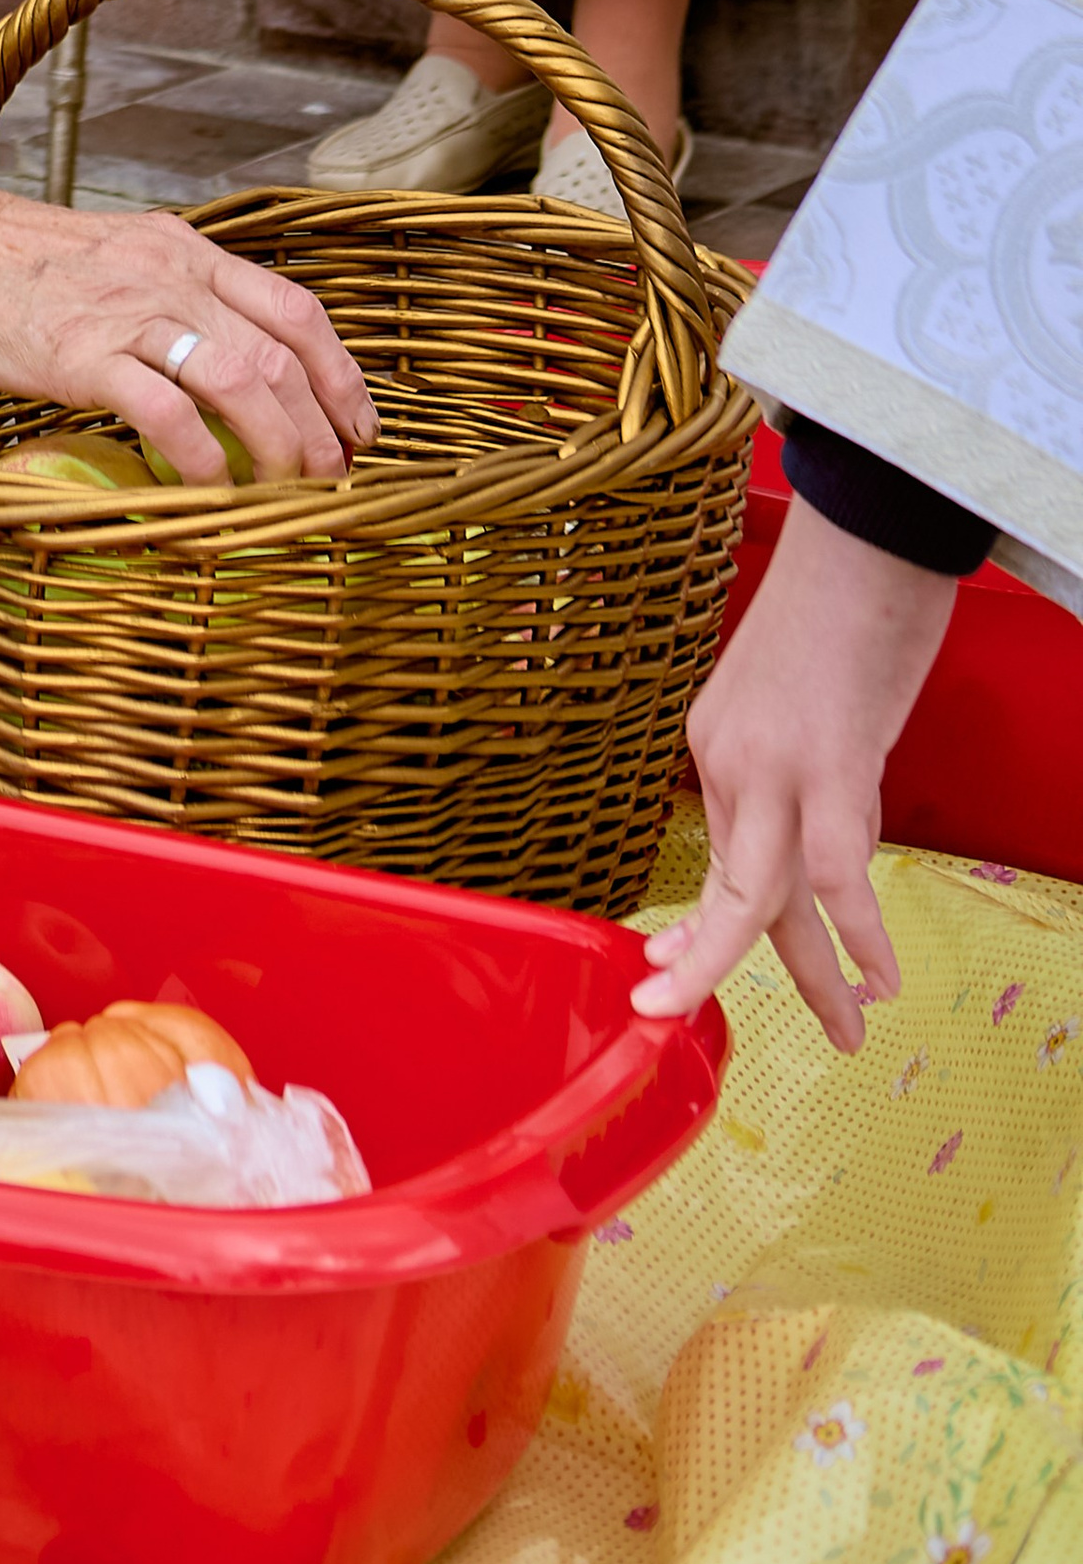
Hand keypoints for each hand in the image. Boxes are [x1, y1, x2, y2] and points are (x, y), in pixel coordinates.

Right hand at [0, 141, 375, 485]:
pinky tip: (211, 494)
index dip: (340, 371)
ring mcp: (130, 316)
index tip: (358, 422)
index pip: (295, 307)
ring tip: (290, 491)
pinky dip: (203, 461)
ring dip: (281, 446)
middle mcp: (172, 278)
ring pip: (243, 381)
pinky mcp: (85, 357)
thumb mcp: (116, 257)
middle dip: (323, 423)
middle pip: (282, 353)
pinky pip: (168, 415)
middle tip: (333, 476)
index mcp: (185, 251)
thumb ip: (169, 296)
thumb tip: (218, 360)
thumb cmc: (15, 263)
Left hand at [633, 494, 957, 1049]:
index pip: (714, 859)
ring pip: (763, 896)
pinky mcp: (831, 758)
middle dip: (712, 968)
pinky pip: (836, 868)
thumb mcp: (798, 699)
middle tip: (685, 1022)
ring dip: (807, 976)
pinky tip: (883, 974)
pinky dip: (860, 930)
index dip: (706, 925)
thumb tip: (828, 833)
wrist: (863, 532)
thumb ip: (802, 769)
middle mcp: (729, 759)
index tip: (680, 966)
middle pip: (728, 891)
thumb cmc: (842, 602)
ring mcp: (775, 763)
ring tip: (847, 1030)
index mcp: (717, 745)